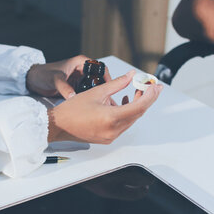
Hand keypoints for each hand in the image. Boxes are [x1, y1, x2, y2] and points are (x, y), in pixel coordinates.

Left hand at [26, 55, 111, 98]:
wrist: (32, 81)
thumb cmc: (42, 74)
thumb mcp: (54, 79)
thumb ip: (63, 87)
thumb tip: (72, 96)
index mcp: (80, 62)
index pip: (99, 68)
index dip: (106, 77)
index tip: (109, 87)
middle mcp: (81, 71)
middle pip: (99, 80)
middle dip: (104, 90)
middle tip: (107, 100)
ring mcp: (79, 80)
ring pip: (94, 88)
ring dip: (98, 96)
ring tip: (102, 106)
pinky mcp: (75, 89)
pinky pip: (87, 94)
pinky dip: (90, 100)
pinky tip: (92, 108)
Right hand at [47, 71, 162, 143]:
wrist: (59, 125)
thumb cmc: (72, 110)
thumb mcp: (97, 92)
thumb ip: (117, 84)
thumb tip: (130, 75)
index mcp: (111, 118)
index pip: (139, 106)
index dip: (150, 95)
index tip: (155, 86)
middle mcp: (113, 130)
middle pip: (137, 113)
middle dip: (146, 99)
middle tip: (150, 87)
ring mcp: (111, 136)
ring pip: (131, 119)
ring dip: (136, 106)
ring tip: (137, 92)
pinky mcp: (108, 138)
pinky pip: (123, 125)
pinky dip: (127, 113)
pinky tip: (123, 103)